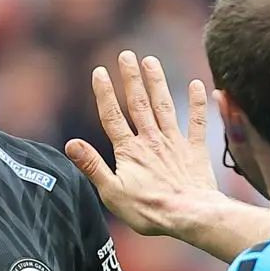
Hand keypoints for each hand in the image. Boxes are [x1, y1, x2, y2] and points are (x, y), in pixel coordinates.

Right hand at [66, 50, 221, 237]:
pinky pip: (197, 122)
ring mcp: (174, 143)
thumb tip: (71, 144)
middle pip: (138, 104)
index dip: (104, 93)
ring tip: (151, 60)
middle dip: (131, 78)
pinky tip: (198, 84)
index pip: (112, 116)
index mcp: (129, 151)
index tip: (99, 71)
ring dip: (157, 82)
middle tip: (126, 55)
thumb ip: (93, 166)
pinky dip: (198, 103)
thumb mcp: (112, 192)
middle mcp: (151, 140)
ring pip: (164, 106)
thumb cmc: (149, 211)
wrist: (190, 216)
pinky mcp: (195, 150)